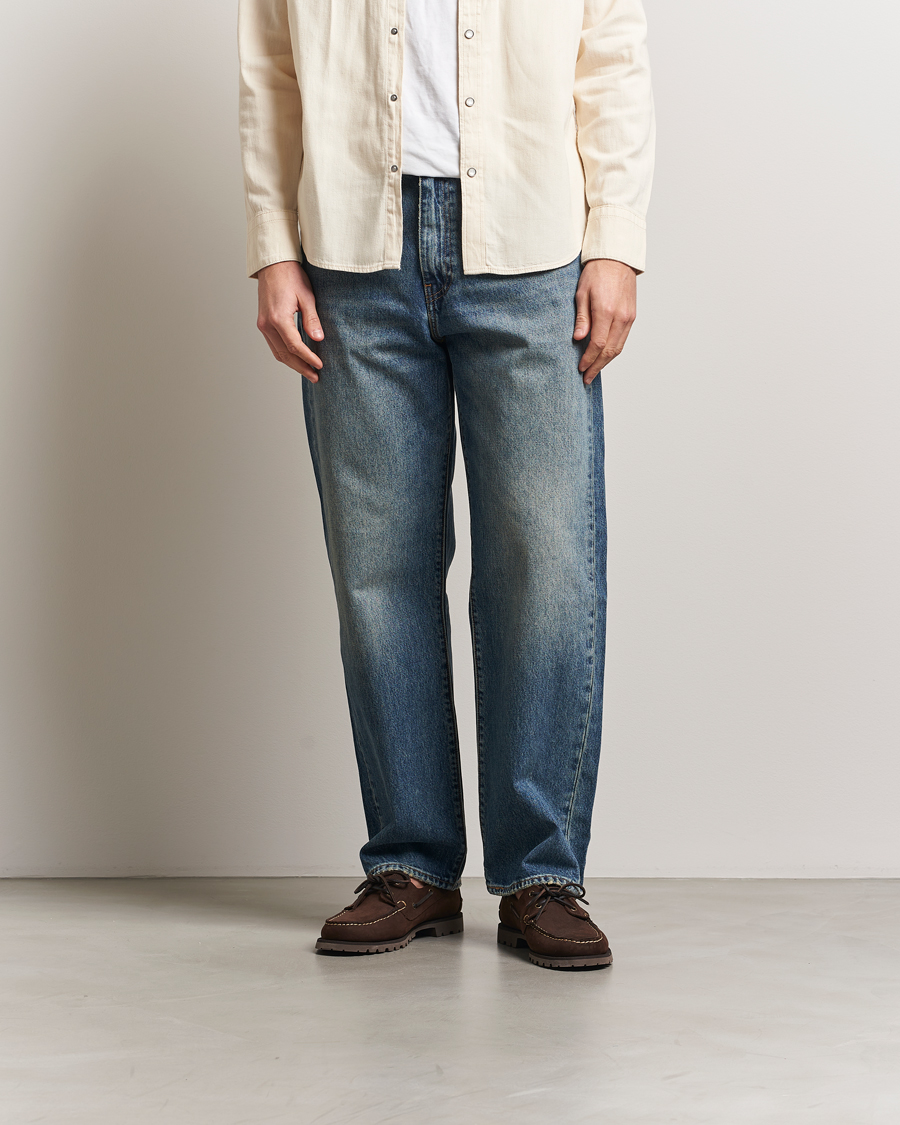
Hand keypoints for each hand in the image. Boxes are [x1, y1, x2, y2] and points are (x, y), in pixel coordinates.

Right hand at [256, 260, 323, 381]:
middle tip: (315, 376)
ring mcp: (262, 325)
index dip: (308, 358)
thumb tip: (318, 339)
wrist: (273, 265)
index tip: (319, 366)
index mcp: (278, 318)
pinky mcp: (263, 323)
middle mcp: (267, 324)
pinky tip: (296, 358)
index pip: (294, 346)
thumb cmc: (291, 276)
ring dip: (293, 364)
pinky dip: (285, 354)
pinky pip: (273, 345)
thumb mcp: (307, 297)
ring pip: (277, 352)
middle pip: (284, 354)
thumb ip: (312, 320)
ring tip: (308, 371)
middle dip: (301, 367)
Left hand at [573, 259, 637, 384]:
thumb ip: (581, 318)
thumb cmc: (596, 272)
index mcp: (606, 311)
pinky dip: (614, 351)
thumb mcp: (581, 293)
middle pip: (610, 350)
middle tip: (587, 378)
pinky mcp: (632, 315)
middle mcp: (621, 317)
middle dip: (597, 366)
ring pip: (618, 347)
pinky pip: (623, 339)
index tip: (580, 368)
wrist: (617, 257)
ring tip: (594, 371)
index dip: (588, 359)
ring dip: (606, 362)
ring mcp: (629, 317)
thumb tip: (578, 339)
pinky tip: (604, 356)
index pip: (597, 344)